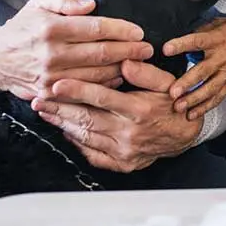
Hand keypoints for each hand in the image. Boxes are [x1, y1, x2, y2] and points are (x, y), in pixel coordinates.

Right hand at [0, 0, 153, 101]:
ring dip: (122, 69)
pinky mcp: (50, 93)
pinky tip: (118, 77)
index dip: (121, 30)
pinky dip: (105, 84)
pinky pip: (85, 90)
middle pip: (101, 53)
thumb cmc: (24, 27)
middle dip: (130, 51)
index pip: (95, 29)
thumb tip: (91, 5)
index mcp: (52, 28)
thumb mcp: (39, 4)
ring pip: (97, 74)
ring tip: (139, 62)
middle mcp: (52, 54)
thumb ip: (65, 0)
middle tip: (148, 49)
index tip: (139, 31)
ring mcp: (51, 77)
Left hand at [31, 60, 202, 171]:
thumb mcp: (167, 81)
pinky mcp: (122, 163)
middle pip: (87, 119)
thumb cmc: (173, 103)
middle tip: (39, 100)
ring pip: (87, 137)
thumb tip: (124, 61)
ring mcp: (125, 151)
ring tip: (46, 113)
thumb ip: (145, 72)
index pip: (102, 98)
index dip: (78, 91)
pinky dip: (77, 144)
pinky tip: (65, 132)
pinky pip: (94, 155)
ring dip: (63, 124)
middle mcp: (130, 132)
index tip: (57, 85)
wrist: (186, 134)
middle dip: (60, 109)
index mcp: (140, 109)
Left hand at [162, 18, 225, 119]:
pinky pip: (216, 98)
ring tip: (178, 107)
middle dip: (187, 83)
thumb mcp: (224, 22)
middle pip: (202, 72)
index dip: (181, 45)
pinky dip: (204, 108)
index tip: (166, 49)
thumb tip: (185, 33)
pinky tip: (192, 115)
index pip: (197, 41)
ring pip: (208, 89)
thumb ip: (204, 29)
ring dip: (193, 99)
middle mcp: (221, 58)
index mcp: (217, 39)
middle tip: (173, 92)